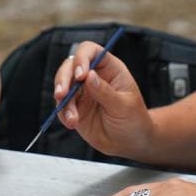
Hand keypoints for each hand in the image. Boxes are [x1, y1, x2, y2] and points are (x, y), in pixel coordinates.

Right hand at [52, 41, 152, 156]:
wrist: (129, 143)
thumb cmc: (134, 120)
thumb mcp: (124, 106)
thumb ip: (105, 92)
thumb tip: (89, 76)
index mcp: (109, 68)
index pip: (91, 51)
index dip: (82, 58)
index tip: (80, 76)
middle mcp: (92, 76)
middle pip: (70, 66)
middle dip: (63, 79)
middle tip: (62, 94)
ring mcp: (82, 91)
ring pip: (62, 85)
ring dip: (63, 101)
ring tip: (72, 118)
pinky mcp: (74, 107)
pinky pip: (61, 105)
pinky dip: (63, 113)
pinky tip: (72, 123)